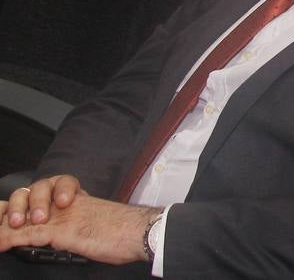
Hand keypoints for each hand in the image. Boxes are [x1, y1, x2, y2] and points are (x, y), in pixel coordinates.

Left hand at [0, 190, 158, 264]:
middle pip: (39, 188)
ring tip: (9, 227)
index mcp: (80, 201)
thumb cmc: (126, 233)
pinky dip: (11, 238)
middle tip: (12, 220)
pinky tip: (0, 242)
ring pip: (33, 205)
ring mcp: (67, 216)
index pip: (50, 189)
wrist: (142, 231)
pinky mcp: (65, 231)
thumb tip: (64, 237)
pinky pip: (32, 233)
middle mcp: (71, 204)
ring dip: (14, 215)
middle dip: (20, 202)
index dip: (27, 197)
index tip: (13, 209)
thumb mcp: (97, 227)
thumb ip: (78, 227)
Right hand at [2, 175, 80, 228]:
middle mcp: (45, 192)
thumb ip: (74, 221)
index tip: (64, 202)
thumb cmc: (72, 225)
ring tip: (17, 223)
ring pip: (21, 195)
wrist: (64, 229)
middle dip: (39, 202)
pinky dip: (1, 213)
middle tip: (40, 218)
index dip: (64, 190)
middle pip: (40, 188)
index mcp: (64, 189)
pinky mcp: (15, 210)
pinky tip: (1, 221)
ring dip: (18, 208)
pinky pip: (4, 207)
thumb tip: (76, 230)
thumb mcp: (76, 222)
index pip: (65, 183)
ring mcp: (28, 200)